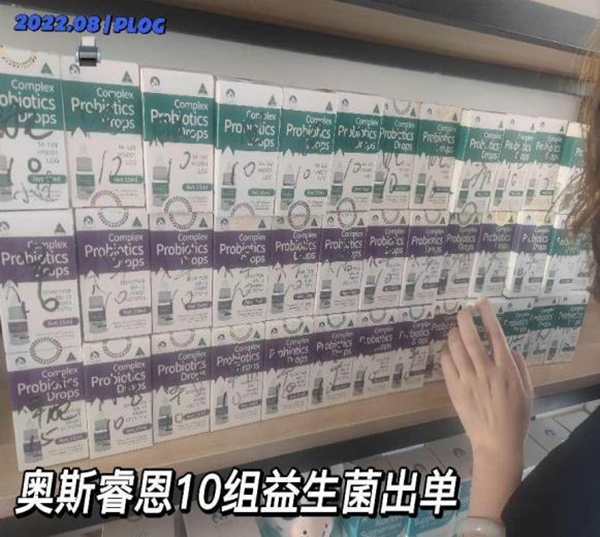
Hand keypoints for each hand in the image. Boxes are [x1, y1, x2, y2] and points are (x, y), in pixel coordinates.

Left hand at [441, 298, 532, 522]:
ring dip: (453, 334)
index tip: (482, 303)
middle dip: (464, 319)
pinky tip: (449, 352)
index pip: (495, 334)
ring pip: (455, 347)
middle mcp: (485, 370)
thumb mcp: (527, 390)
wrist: (497, 441)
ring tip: (455, 330)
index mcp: (506, 368)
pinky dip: (446, 353)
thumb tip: (510, 349)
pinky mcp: (454, 388)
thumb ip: (520, 367)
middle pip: (470, 337)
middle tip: (463, 310)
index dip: (487, 315)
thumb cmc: (515, 416)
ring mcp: (468, 379)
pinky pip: (446, 363)